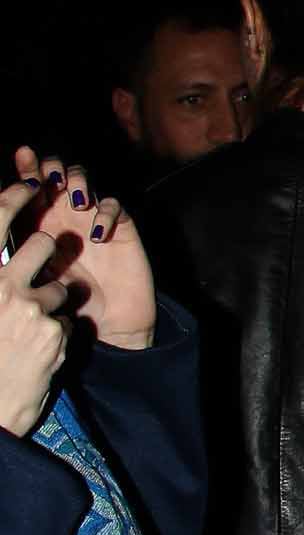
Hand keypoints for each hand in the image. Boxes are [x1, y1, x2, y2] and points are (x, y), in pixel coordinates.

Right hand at [0, 174, 71, 435]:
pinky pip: (65, 320)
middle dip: (50, 252)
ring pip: (61, 286)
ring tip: (31, 331)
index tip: (32, 181)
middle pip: (43, 244)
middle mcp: (1, 286)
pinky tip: (39, 354)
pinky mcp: (54, 332)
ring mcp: (29, 308)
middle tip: (43, 268)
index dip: (17, 194)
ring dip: (54, 302)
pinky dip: (57, 335)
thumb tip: (8, 255)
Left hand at [12, 149, 153, 351]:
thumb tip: (3, 219)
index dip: (28, 167)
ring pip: (85, 180)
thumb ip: (21, 249)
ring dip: (79, 183)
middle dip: (53, 167)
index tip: (22, 156)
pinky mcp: (120, 228)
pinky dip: (105, 214)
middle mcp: (64, 213)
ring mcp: (92, 217)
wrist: (105, 324)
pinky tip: (97, 235)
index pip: (32, 184)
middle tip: (51, 179)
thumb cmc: (66, 303)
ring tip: (75, 204)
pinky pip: (114, 206)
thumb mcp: (33, 273)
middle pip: (58, 172)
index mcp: (40, 220)